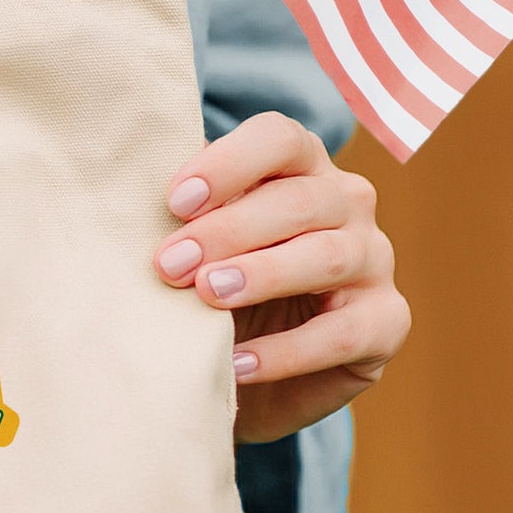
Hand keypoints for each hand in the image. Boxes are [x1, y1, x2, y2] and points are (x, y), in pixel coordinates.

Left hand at [154, 113, 410, 442]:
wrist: (246, 373)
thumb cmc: (213, 289)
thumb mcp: (196, 247)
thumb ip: (182, 216)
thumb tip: (126, 190)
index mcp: (301, 167)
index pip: (279, 139)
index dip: (228, 164)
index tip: (173, 202)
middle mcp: (347, 203)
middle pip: (300, 199)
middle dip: (229, 230)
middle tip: (170, 264)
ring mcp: (374, 260)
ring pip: (327, 255)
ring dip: (262, 275)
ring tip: (208, 296)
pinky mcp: (386, 322)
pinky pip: (344, 332)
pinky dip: (288, 350)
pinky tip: (238, 363)